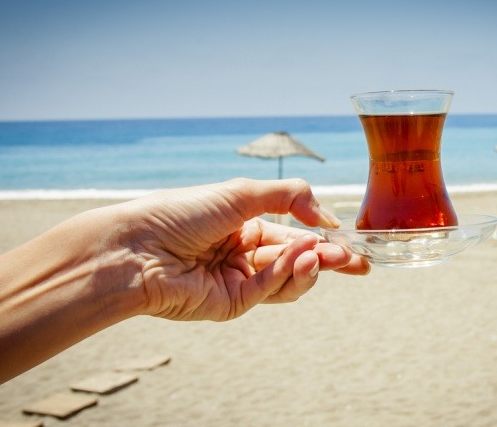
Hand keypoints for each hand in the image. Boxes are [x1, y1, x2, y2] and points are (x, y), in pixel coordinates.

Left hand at [123, 178, 368, 320]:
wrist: (138, 247)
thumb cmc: (182, 212)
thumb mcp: (241, 191)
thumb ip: (289, 196)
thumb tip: (326, 217)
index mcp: (243, 225)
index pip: (292, 233)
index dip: (322, 236)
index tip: (349, 238)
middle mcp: (243, 253)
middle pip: (296, 260)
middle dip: (328, 259)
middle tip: (358, 262)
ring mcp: (238, 280)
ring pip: (288, 279)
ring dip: (311, 266)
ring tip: (326, 254)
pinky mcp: (231, 304)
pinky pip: (269, 289)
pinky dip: (287, 273)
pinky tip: (298, 257)